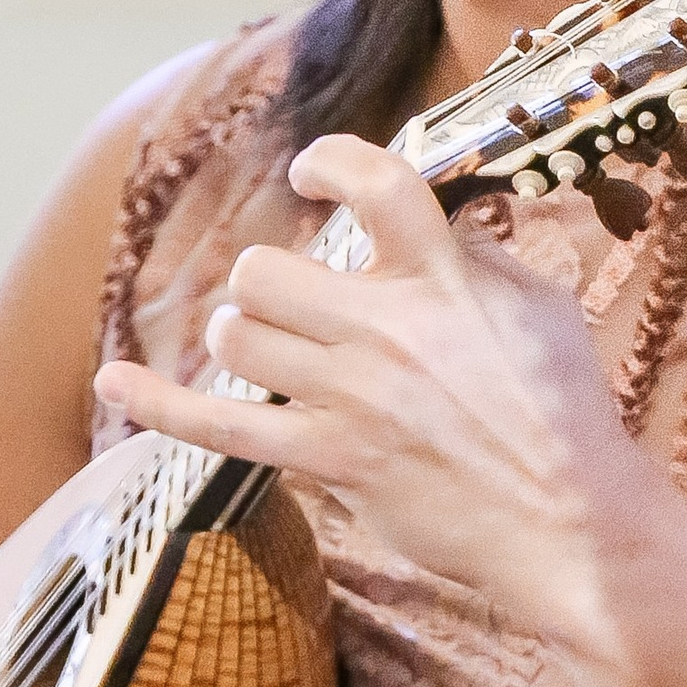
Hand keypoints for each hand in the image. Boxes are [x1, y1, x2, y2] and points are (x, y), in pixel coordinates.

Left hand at [90, 136, 655, 651]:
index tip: (311, 175)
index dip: (329, 163)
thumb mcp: (541, 305)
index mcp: (448, 279)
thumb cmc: (566, 413)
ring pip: (240, 336)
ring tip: (278, 352)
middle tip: (300, 307)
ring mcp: (354, 398)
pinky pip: (219, 426)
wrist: (572, 523)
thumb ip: (480, 255)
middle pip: (268, 272)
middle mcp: (391, 330)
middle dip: (271, 283)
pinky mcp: (332, 460)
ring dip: (247, 337)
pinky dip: (157, 404)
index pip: (375, 184)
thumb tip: (439, 216)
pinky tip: (114, 381)